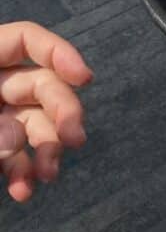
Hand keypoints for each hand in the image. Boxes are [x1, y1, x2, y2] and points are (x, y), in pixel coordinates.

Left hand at [0, 22, 90, 202]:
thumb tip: (18, 137)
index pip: (26, 39)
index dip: (59, 53)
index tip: (85, 79)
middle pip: (40, 84)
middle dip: (62, 112)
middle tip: (76, 141)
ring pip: (34, 123)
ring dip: (46, 149)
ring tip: (48, 176)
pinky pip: (14, 154)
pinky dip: (23, 172)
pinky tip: (24, 191)